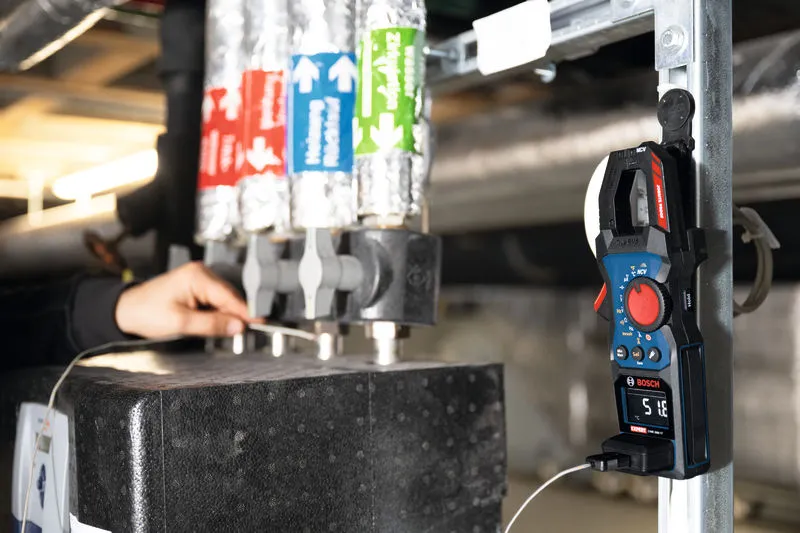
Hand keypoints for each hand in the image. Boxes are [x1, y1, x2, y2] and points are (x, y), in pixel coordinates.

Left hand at [115, 262, 258, 337]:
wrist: (124, 311)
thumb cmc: (146, 313)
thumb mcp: (181, 323)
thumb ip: (212, 324)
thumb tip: (239, 326)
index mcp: (197, 276)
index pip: (230, 296)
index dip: (245, 312)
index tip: (260, 325)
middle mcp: (201, 273)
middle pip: (229, 297)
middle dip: (236, 316)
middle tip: (243, 335)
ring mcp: (199, 278)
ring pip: (224, 300)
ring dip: (226, 316)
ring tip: (225, 332)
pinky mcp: (196, 286)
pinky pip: (215, 300)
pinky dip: (218, 313)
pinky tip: (215, 323)